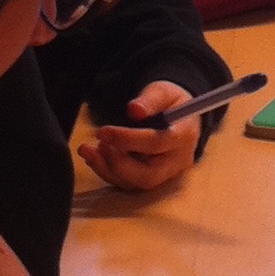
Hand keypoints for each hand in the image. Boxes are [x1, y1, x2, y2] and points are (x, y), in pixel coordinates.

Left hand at [79, 82, 198, 190]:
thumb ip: (151, 100)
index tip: (103, 131)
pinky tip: (95, 156)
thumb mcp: (164, 92)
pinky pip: (129, 183)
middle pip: (148, 176)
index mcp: (184, 136)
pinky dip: (108, 172)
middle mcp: (177, 161)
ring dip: (108, 169)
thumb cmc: (171, 103)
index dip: (128, 139)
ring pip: (135, 183)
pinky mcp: (152, 179)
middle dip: (117, 164)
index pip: (156, 144)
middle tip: (98, 145)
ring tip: (90, 149)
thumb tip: (134, 110)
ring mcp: (165, 174)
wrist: (181, 118)